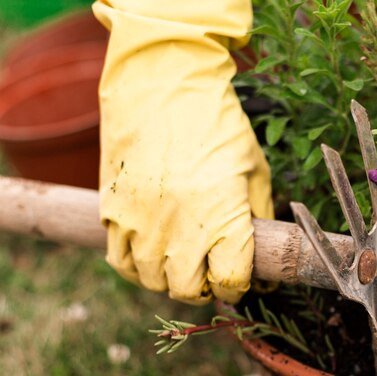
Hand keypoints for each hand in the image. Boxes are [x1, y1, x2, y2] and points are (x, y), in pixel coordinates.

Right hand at [93, 0, 272, 303]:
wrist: (161, 84)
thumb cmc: (218, 124)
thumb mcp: (254, 169)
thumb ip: (259, 216)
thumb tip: (264, 256)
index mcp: (222, 216)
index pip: (229, 282)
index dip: (238, 286)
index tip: (239, 277)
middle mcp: (180, 226)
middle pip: (188, 290)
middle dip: (204, 288)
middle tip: (211, 273)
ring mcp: (141, 221)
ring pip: (153, 281)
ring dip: (170, 280)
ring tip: (182, 263)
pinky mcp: (112, 211)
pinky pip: (120, 262)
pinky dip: (138, 268)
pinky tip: (152, 256)